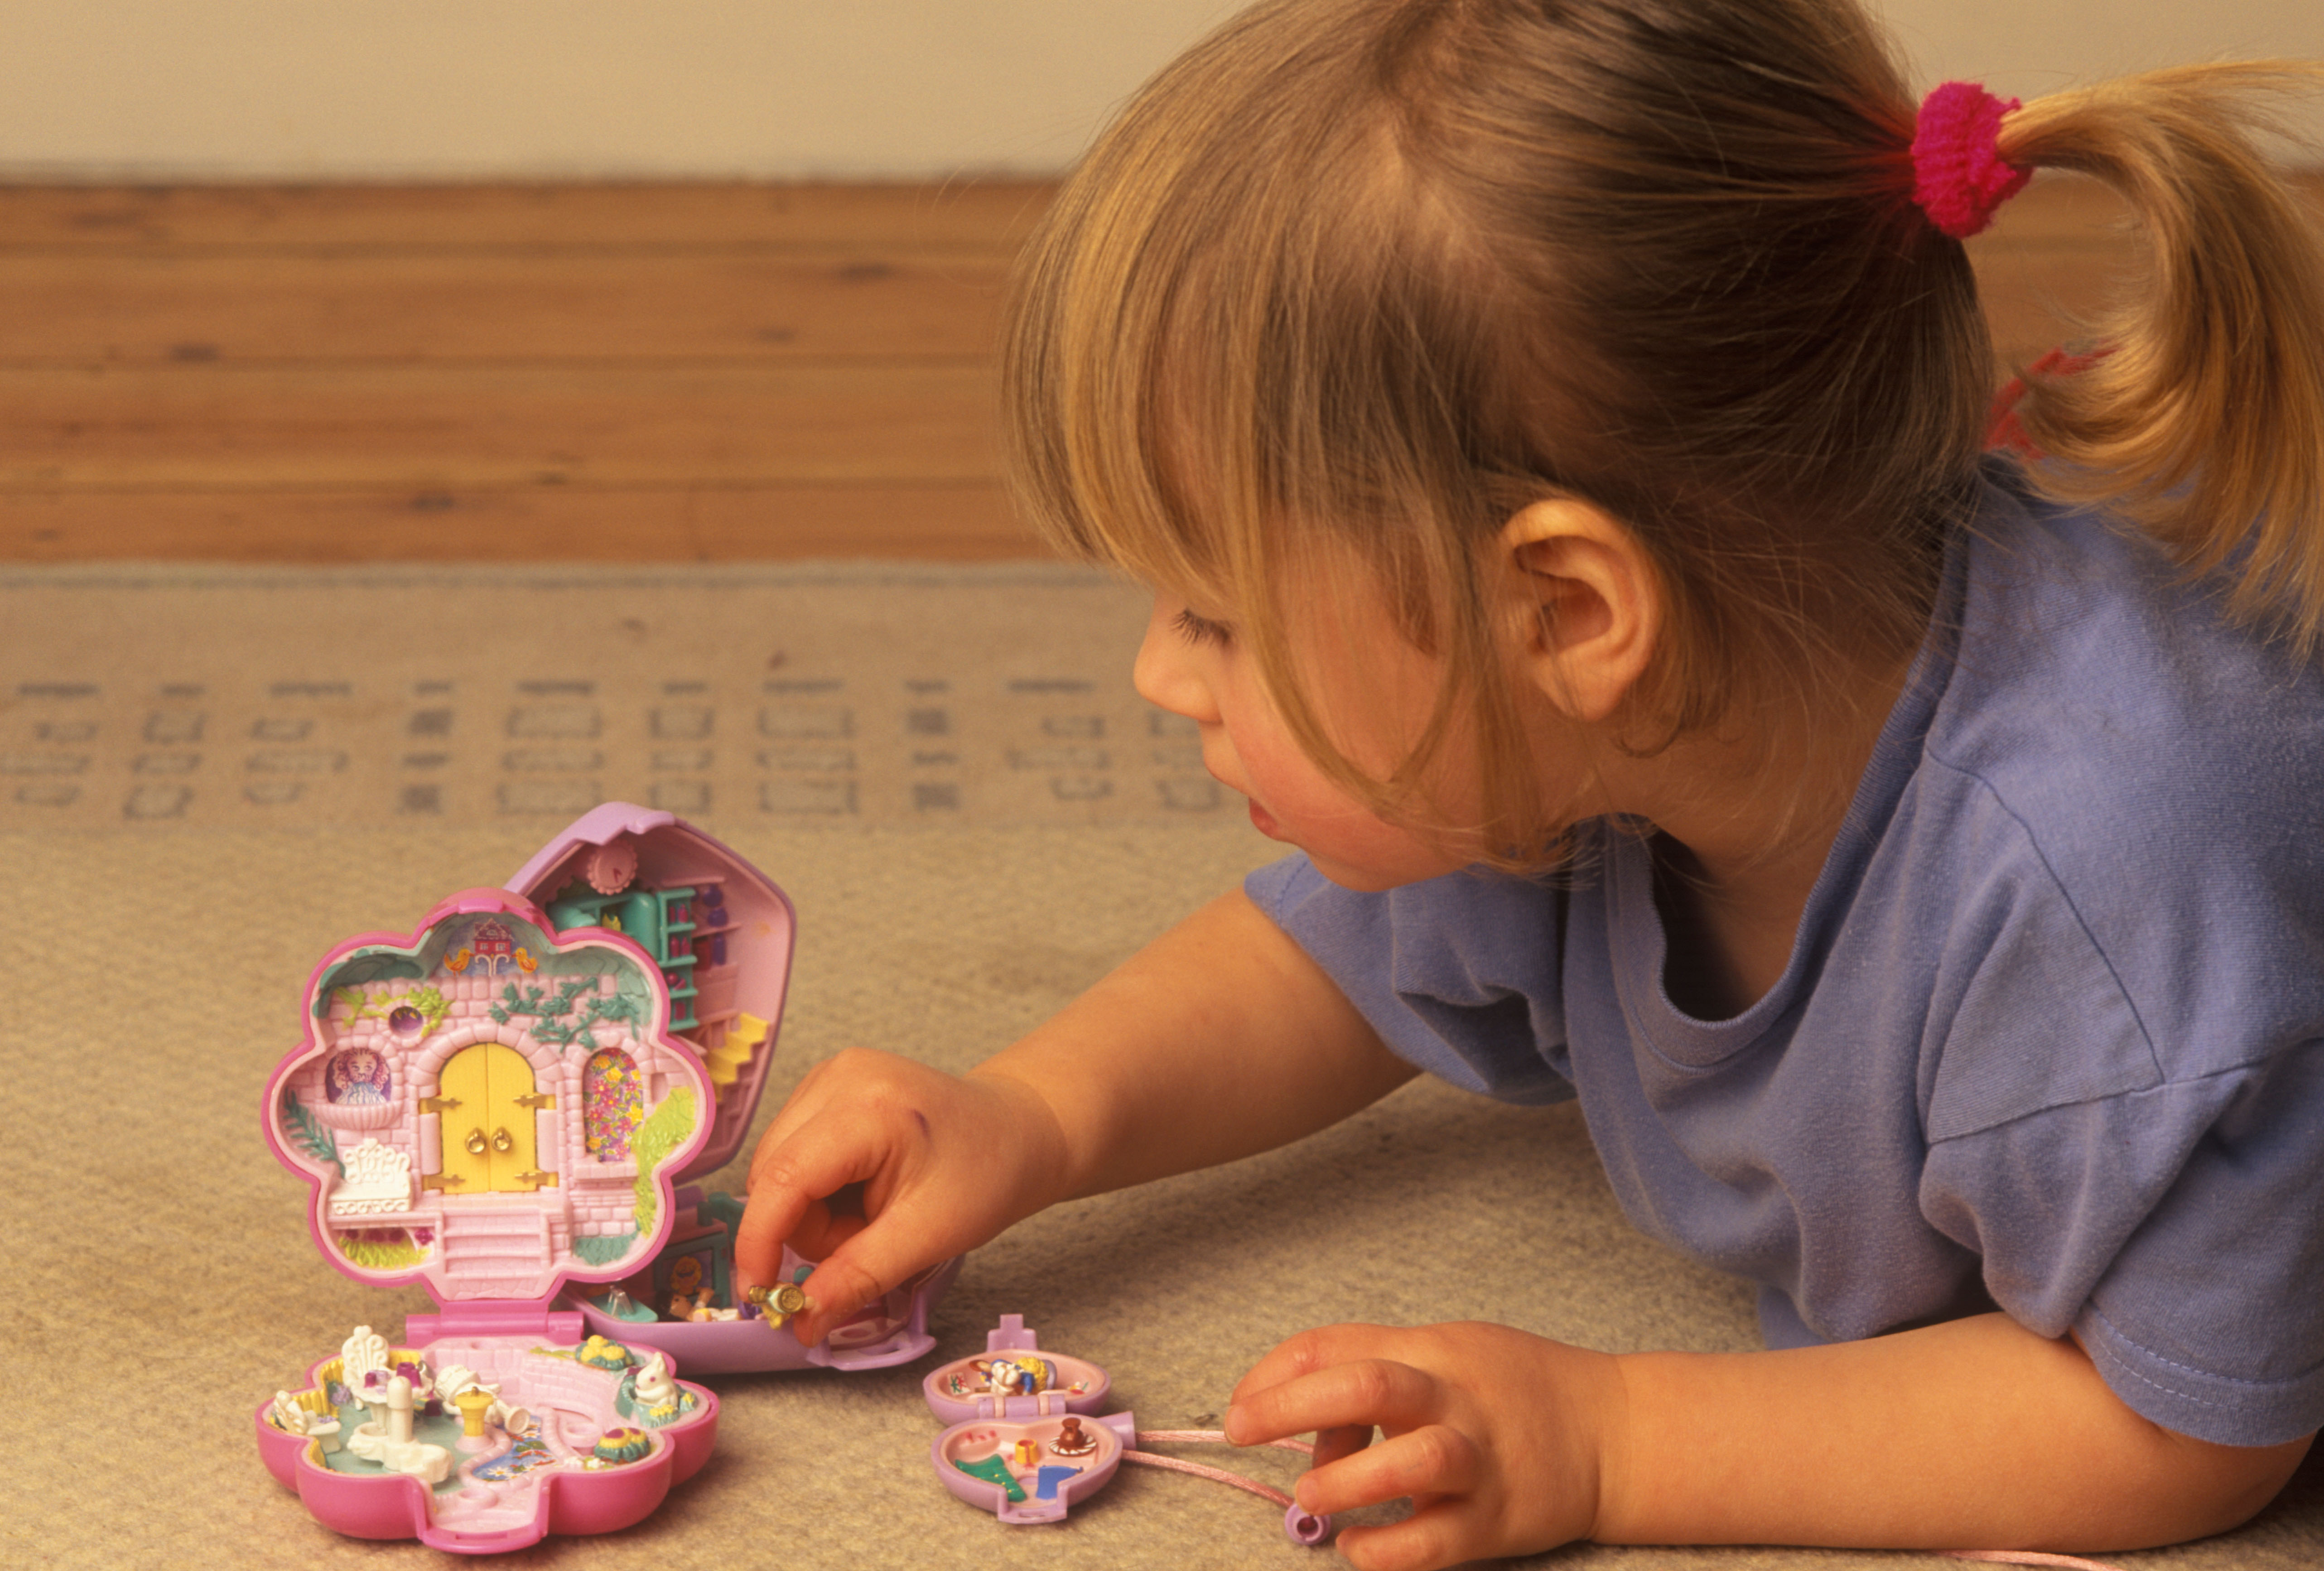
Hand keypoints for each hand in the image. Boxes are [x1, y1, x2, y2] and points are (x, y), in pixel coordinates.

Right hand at [734, 1048, 1067, 1346]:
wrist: (1020, 1131)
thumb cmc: (986, 1176)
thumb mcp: (926, 1237)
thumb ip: (856, 1278)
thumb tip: (799, 1323)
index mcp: (867, 1107)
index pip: (781, 1180)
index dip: (760, 1244)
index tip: (763, 1296)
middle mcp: (839, 1077)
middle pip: (773, 1177)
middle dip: (810, 1229)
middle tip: (872, 1240)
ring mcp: (832, 1075)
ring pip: (777, 1170)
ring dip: (816, 1213)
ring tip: (876, 1214)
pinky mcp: (829, 1086)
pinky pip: (793, 1155)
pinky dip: (820, 1191)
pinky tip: (866, 1191)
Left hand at [1223, 1321, 1624, 1570]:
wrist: (1616, 1432)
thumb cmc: (1515, 1389)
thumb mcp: (1450, 1355)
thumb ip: (1379, 1374)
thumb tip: (1309, 1427)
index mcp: (1433, 1351)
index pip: (1336, 1344)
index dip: (1275, 1373)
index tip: (1242, 1405)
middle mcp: (1455, 1400)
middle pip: (1367, 1386)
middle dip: (1289, 1406)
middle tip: (1240, 1430)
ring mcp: (1481, 1461)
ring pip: (1412, 1461)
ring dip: (1346, 1480)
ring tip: (1310, 1496)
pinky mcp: (1500, 1521)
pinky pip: (1437, 1542)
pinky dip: (1387, 1549)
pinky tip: (1357, 1548)